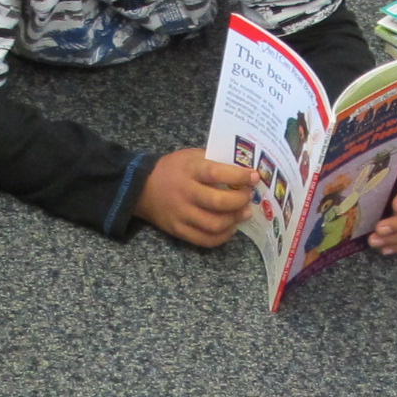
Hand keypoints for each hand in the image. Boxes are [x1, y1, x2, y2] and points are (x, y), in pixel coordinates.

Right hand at [137, 149, 255, 247]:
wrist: (141, 188)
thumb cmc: (172, 169)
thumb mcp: (191, 156)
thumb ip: (214, 161)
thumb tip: (244, 169)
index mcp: (190, 170)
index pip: (218, 173)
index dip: (240, 176)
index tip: (254, 177)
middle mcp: (185, 193)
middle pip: (219, 203)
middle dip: (240, 201)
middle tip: (248, 197)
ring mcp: (181, 214)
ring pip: (215, 224)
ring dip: (235, 220)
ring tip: (243, 213)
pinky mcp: (179, 230)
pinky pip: (205, 240)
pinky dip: (223, 236)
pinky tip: (230, 227)